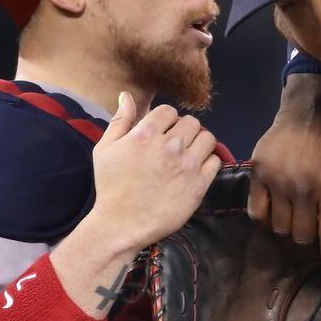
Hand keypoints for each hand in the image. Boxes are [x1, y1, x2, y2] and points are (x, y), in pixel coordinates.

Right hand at [88, 93, 221, 251]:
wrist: (121, 224)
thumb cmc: (111, 186)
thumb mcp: (105, 149)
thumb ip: (120, 120)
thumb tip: (127, 96)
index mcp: (146, 133)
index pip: (169, 111)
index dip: (166, 120)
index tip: (161, 133)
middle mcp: (170, 146)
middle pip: (192, 122)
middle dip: (184, 130)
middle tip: (176, 145)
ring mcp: (187, 165)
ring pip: (208, 138)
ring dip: (199, 143)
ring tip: (188, 154)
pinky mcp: (199, 184)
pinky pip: (215, 161)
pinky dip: (208, 162)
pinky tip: (195, 169)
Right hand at [249, 74, 320, 259]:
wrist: (310, 110)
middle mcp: (302, 186)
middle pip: (302, 237)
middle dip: (311, 248)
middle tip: (315, 246)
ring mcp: (276, 180)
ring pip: (279, 229)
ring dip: (289, 237)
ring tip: (297, 234)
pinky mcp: (257, 172)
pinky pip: (256, 212)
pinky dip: (267, 222)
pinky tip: (278, 219)